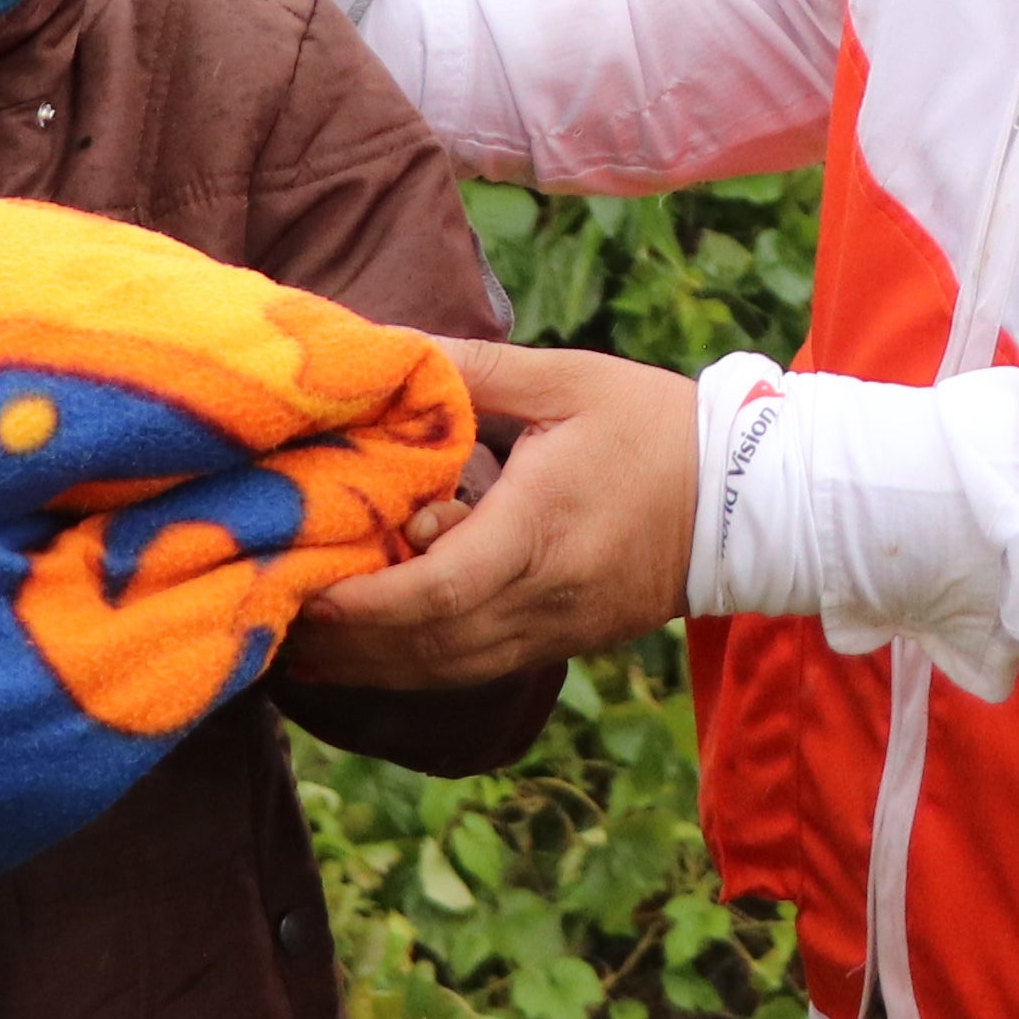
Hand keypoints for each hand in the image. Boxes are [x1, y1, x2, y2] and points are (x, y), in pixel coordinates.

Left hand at [291, 338, 698, 686]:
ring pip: (442, 672)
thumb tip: (385, 346)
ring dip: (367, 665)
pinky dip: (410, 665)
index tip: (301, 588)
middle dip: (341, 645)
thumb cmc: (655, 428)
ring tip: (295, 642)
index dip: (362, 603)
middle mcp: (543, 598)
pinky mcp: (560, 647)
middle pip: (424, 649)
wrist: (751, 501)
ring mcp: (553, 633)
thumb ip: (470, 368)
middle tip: (267, 617)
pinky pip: (470, 671)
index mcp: (541, 530)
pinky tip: (366, 646)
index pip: (437, 591)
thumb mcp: (565, 379)